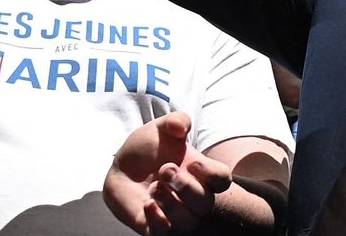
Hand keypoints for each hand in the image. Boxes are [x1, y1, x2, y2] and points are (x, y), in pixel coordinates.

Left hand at [104, 112, 232, 234]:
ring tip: (154, 187)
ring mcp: (175, 214)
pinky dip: (158, 221)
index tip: (191, 162)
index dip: (212, 174)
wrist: (122, 168)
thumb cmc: (149, 148)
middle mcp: (192, 197)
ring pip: (188, 222)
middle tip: (165, 169)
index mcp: (201, 173)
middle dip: (186, 187)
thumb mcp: (161, 128)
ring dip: (172, 205)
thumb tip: (180, 127)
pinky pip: (165, 234)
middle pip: (206, 203)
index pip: (223, 180)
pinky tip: (147, 204)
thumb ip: (176, 121)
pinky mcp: (155, 227)